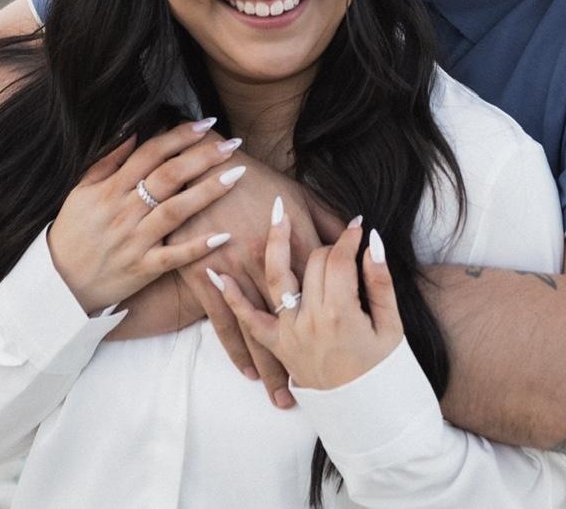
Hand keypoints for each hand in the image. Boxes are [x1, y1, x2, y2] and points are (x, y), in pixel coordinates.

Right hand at [46, 121, 245, 314]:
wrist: (58, 283)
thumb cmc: (73, 232)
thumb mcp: (81, 192)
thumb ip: (107, 161)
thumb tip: (133, 131)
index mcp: (110, 190)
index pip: (150, 154)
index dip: (179, 136)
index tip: (206, 124)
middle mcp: (124, 212)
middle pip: (168, 177)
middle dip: (202, 157)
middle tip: (231, 143)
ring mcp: (134, 241)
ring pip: (175, 212)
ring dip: (208, 192)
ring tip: (236, 175)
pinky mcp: (142, 269)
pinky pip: (173, 258)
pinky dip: (197, 247)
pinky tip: (223, 234)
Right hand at [174, 154, 326, 406]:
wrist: (207, 169)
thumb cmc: (258, 180)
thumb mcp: (301, 193)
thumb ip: (329, 219)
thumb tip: (358, 236)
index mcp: (296, 239)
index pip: (323, 286)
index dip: (336, 316)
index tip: (347, 350)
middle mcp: (270, 262)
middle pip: (292, 320)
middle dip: (302, 359)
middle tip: (313, 393)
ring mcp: (238, 273)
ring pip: (259, 331)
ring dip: (270, 368)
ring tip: (282, 397)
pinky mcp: (209, 277)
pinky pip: (225, 323)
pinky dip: (236, 352)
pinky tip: (247, 374)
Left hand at [218, 209, 403, 391]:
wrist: (367, 417)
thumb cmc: (383, 372)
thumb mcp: (391, 326)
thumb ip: (380, 282)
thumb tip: (373, 242)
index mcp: (341, 313)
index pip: (340, 259)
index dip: (350, 237)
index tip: (359, 225)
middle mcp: (309, 320)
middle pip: (312, 263)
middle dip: (325, 243)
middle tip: (338, 240)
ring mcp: (289, 333)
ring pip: (278, 277)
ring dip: (274, 241)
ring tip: (275, 211)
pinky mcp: (276, 346)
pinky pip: (248, 320)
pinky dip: (231, 297)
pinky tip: (217, 272)